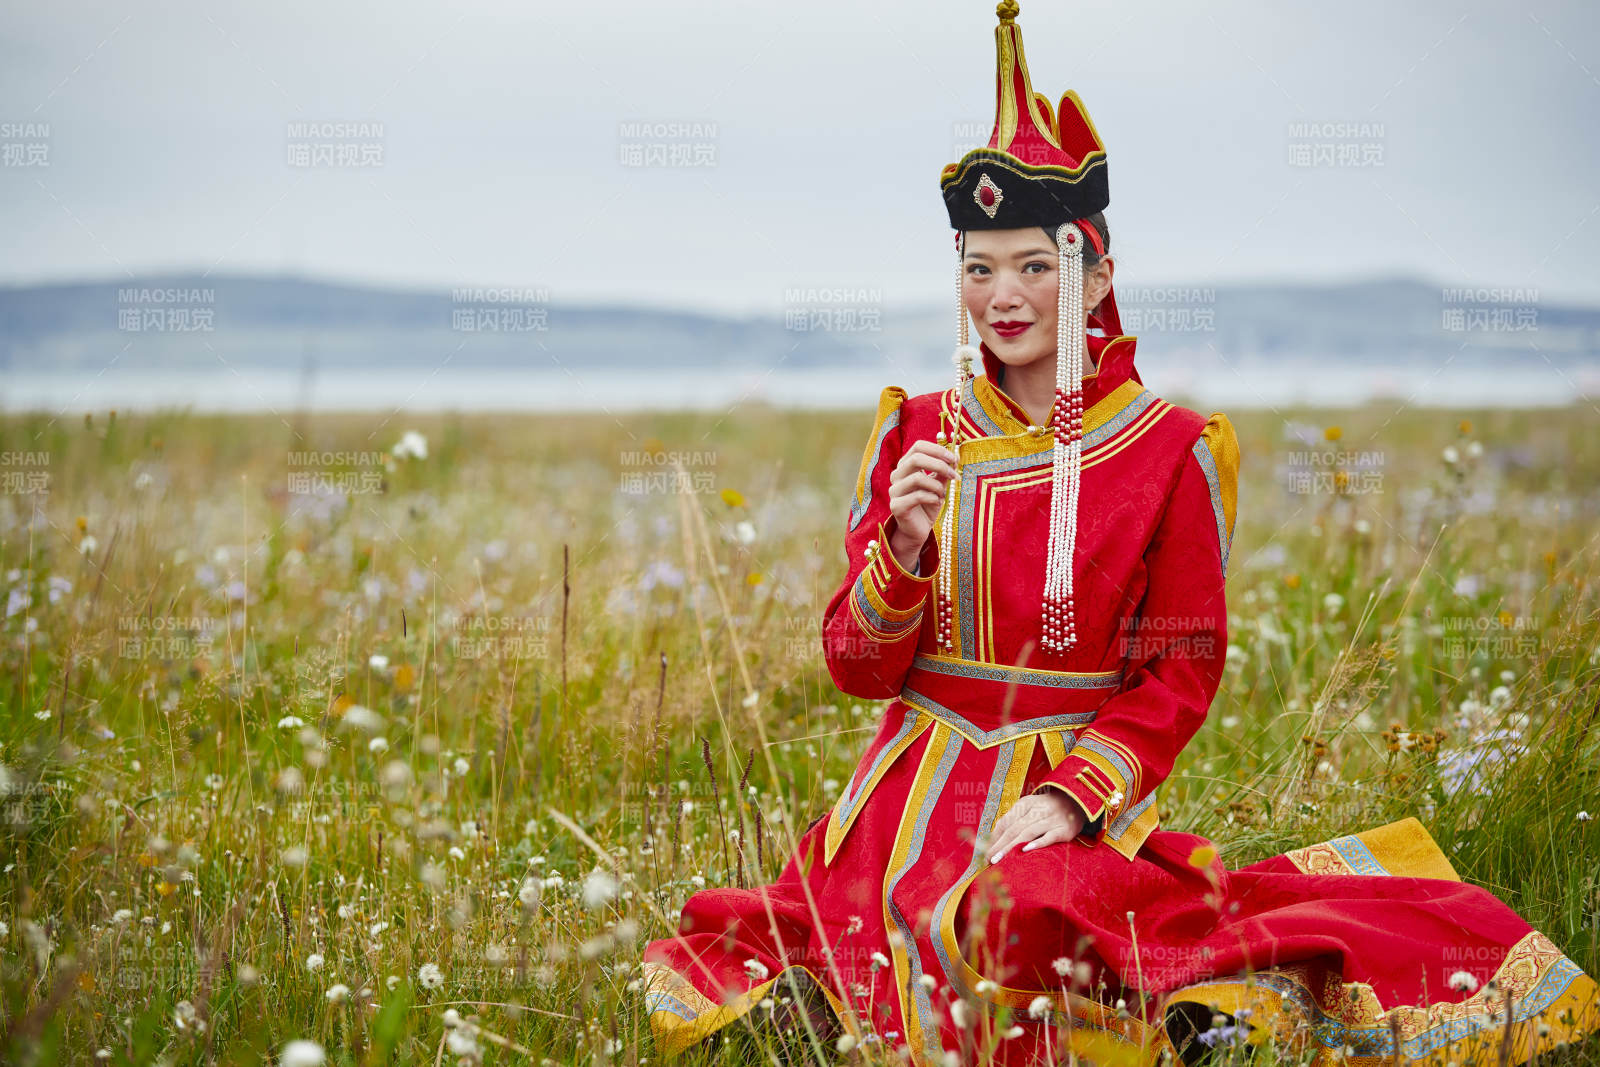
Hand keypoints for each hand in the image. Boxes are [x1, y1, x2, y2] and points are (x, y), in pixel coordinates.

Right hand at [887, 440, 957, 568]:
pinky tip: (937, 502)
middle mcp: (897, 476)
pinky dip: (933, 498)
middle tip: (954, 474)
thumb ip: (942, 471)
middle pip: (916, 458)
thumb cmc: (928, 505)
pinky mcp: (897, 506)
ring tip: (943, 494)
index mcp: (906, 466)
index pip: (918, 447)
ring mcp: (894, 491)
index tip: (953, 458)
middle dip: (939, 465)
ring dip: (937, 485)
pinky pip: (917, 496)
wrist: (918, 530)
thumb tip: (953, 457)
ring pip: (917, 478)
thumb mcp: (938, 485)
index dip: (937, 450)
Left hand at [986, 790, 1085, 863]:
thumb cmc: (1047, 809)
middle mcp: (1037, 810)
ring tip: (998, 859)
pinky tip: (1025, 850)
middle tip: (987, 860)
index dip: (993, 838)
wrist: (1078, 801)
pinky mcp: (1064, 830)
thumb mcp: (1030, 808)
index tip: (983, 852)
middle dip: (998, 845)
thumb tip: (993, 840)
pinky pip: (1049, 837)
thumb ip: (1014, 821)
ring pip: (1027, 833)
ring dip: (1011, 847)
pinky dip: (1037, 843)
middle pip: (1014, 828)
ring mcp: (1051, 819)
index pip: (1005, 821)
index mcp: (1025, 803)